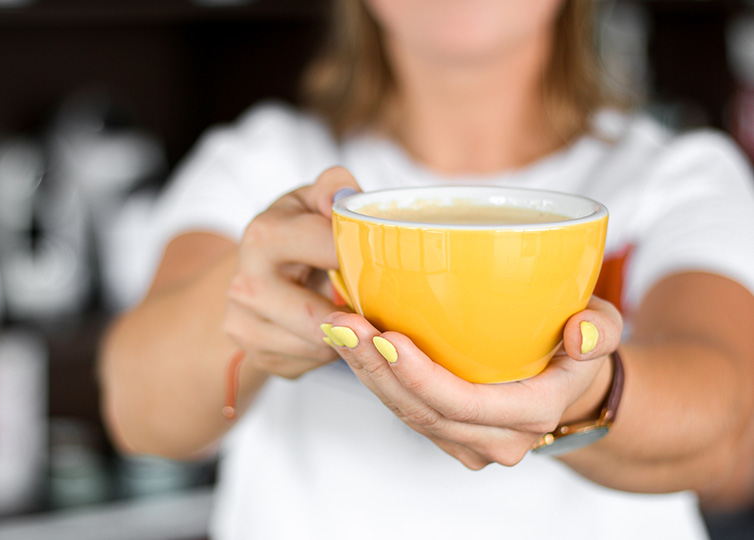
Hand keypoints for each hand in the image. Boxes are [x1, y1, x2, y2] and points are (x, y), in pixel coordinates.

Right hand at [224, 167, 360, 378]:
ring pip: (321, 347)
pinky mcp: (258, 357)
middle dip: (356, 313)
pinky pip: (313, 365)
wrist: (258, 270)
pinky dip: (331, 351)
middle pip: (321, 319)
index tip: (386, 261)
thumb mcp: (314, 198)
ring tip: (350, 311)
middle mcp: (245, 285)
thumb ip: (335, 187)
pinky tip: (331, 329)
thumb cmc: (298, 231)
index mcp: (264, 235)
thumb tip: (347, 199)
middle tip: (375, 302)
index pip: (330, 250)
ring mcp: (245, 327)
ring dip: (347, 335)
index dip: (366, 258)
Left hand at [321, 296, 622, 467]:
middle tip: (343, 323)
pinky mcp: (447, 431)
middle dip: (375, 368)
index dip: (419, 376)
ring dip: (366, 371)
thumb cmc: (578, 350)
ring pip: (405, 412)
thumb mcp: (604, 327)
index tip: (385, 337)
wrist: (570, 386)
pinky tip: (352, 342)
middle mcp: (496, 438)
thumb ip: (602, 329)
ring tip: (337, 327)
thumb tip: (582, 332)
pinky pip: (404, 408)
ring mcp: (467, 441)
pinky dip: (375, 376)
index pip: (463, 404)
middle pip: (420, 410)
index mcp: (531, 413)